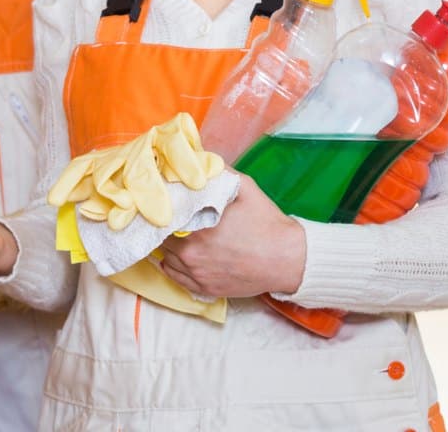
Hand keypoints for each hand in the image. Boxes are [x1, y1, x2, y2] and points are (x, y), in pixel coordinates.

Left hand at [157, 174, 306, 298]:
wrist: (287, 259)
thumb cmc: (266, 222)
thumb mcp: (244, 187)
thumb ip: (217, 172)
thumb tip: (197, 158)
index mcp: (197, 226)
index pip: (162, 216)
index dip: (162, 208)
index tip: (166, 202)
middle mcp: (191, 253)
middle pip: (161, 236)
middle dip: (165, 225)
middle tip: (172, 216)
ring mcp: (196, 274)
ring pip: (165, 256)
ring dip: (168, 244)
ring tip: (178, 233)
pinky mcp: (203, 289)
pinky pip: (173, 276)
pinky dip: (172, 264)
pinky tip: (179, 254)